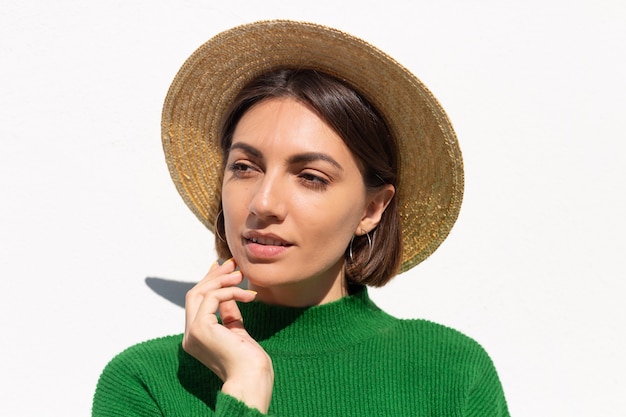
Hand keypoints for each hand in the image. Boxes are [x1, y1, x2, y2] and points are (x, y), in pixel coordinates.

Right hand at [182, 259, 273, 411]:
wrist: (252, 378)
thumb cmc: (250, 361)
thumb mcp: (237, 331)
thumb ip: (229, 314)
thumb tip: (228, 294)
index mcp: (196, 338)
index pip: (197, 303)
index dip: (208, 282)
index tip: (223, 267)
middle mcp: (189, 336)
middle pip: (194, 294)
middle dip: (213, 276)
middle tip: (233, 264)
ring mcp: (192, 333)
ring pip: (199, 293)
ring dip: (221, 280)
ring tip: (241, 274)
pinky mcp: (200, 329)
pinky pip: (213, 298)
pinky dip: (230, 291)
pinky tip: (248, 295)